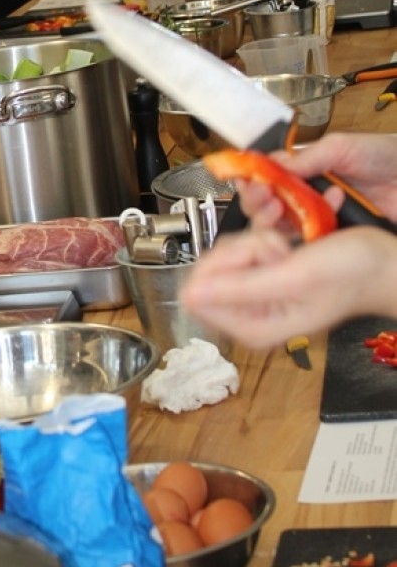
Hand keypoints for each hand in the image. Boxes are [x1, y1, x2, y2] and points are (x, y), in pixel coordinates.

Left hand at [180, 226, 396, 347]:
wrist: (381, 263)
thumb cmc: (350, 275)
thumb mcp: (293, 277)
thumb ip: (240, 288)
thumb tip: (188, 294)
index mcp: (253, 328)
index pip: (197, 295)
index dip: (221, 266)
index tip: (255, 258)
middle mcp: (250, 315)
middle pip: (211, 271)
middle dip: (243, 250)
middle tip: (278, 252)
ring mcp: (257, 295)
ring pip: (228, 254)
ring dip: (258, 241)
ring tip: (288, 250)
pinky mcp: (264, 276)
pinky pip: (244, 248)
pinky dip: (265, 239)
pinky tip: (288, 246)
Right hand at [231, 133, 396, 231]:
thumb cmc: (388, 157)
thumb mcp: (342, 147)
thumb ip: (306, 157)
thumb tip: (270, 164)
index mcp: (305, 169)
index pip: (266, 176)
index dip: (251, 179)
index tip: (246, 180)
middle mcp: (307, 196)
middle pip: (264, 206)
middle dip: (257, 202)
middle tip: (265, 197)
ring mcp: (318, 219)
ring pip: (279, 228)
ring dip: (275, 219)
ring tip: (282, 208)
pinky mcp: (332, 239)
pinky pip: (306, 244)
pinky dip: (303, 234)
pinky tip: (316, 219)